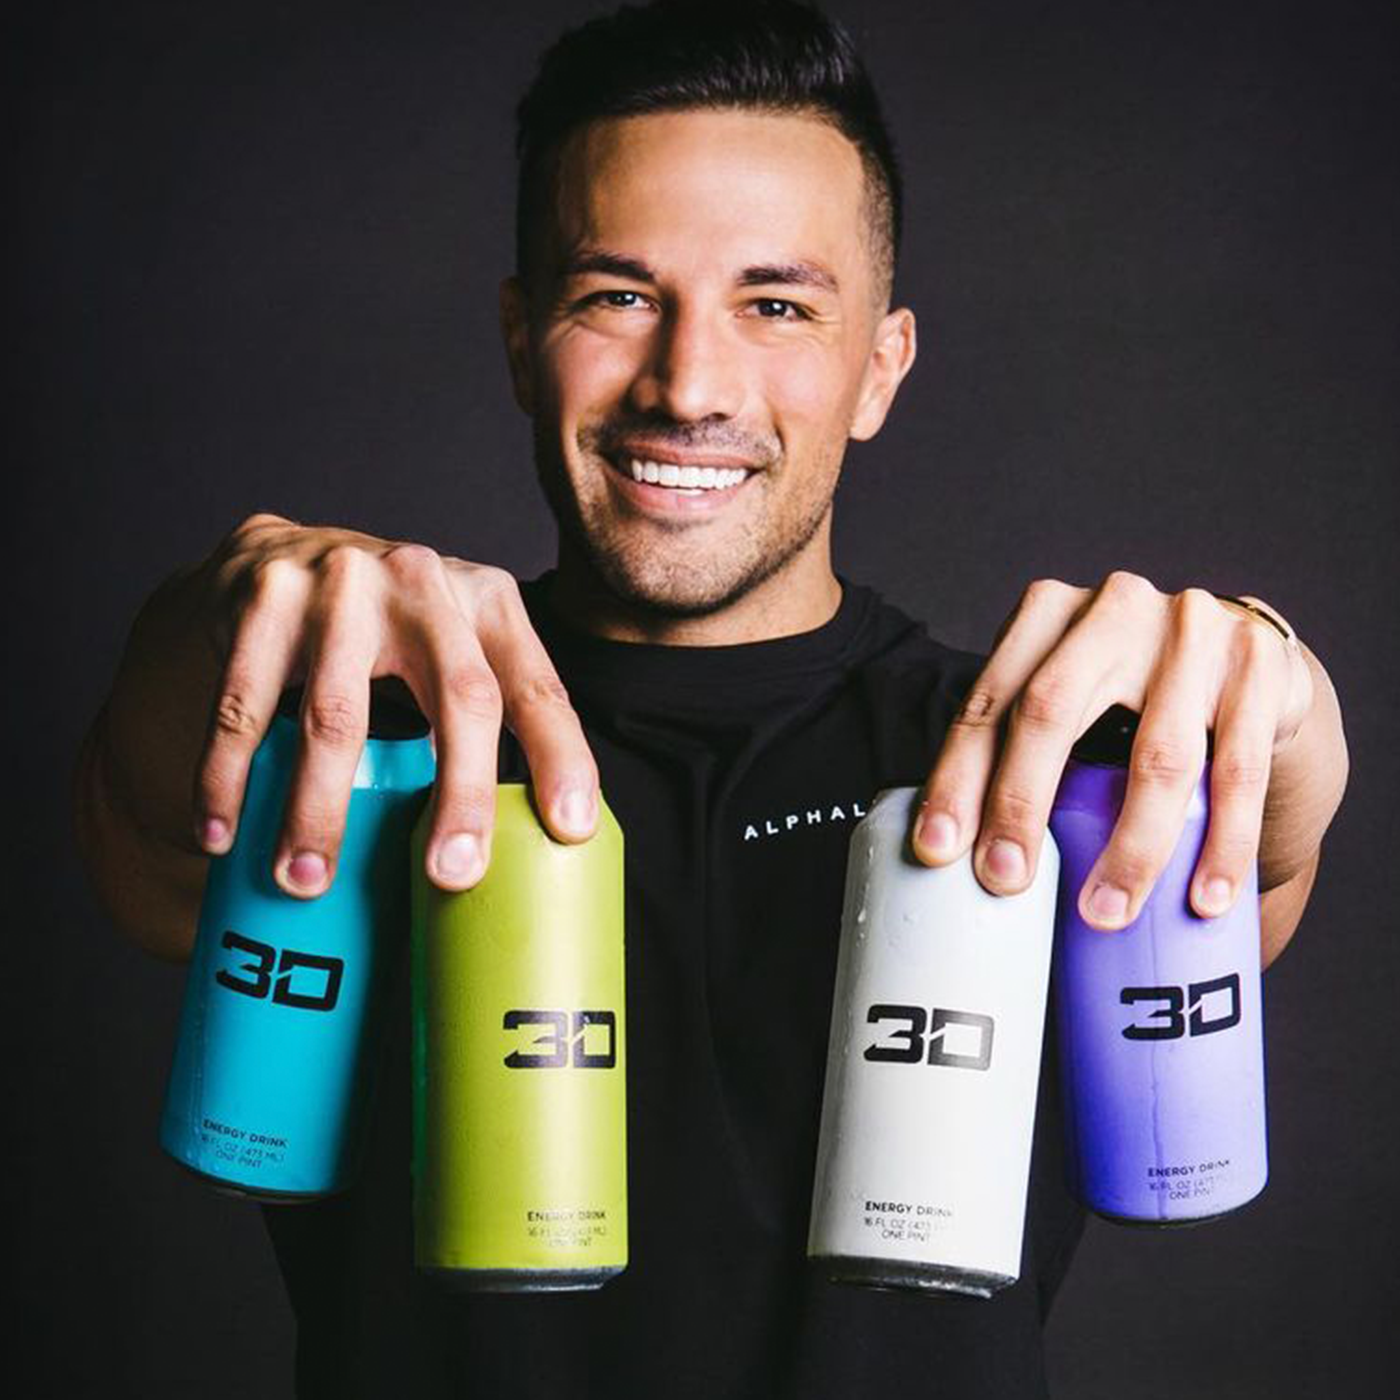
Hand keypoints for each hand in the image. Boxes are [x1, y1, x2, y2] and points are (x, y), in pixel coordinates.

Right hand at [193, 513, 597, 896]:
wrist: (282, 555)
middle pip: (460, 695)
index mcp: (489, 602)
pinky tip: (219, 835)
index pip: (537, 688)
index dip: (560, 757)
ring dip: (319, 809)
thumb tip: (521, 850)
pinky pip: (243, 706)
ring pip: (339, 713)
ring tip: (306, 882)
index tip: (568, 829)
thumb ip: (487, 718)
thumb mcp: (453, 648)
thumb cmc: (390, 632)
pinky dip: (226, 779)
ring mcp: (342, 582)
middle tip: (450, 875)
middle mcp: (424, 582)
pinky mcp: (265, 597)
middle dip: (461, 793)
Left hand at [911, 573, 1313, 927]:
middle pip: (1051, 711)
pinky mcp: (1259, 667)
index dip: (958, 778)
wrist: (1244, 659)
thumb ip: (1015, 746)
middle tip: (1004, 882)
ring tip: (1102, 913)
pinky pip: (1239, 771)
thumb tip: (953, 857)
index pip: (989, 702)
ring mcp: (1193, 631)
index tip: (938, 851)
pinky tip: (1205, 898)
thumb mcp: (1067, 693)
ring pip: (1157, 756)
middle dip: (1020, 803)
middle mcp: (1114, 609)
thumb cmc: (1128, 694)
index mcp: (1047, 613)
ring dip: (1129, 848)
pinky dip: (1224, 844)